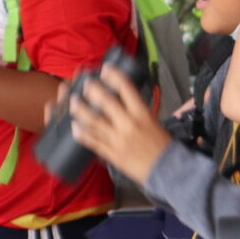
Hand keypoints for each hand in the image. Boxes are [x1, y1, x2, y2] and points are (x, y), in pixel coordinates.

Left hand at [64, 65, 173, 185]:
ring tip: (73, 102)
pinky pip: (94, 142)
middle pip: (107, 102)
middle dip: (93, 90)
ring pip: (95, 122)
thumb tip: (122, 100)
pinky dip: (83, 135)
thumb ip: (137, 111)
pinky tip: (74, 128)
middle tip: (85, 84)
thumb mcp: (153, 121)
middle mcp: (128, 124)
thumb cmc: (162, 144)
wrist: (167, 169)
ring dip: (81, 110)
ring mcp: (118, 140)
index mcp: (142, 114)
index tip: (106, 69)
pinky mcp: (112, 154)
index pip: (126, 88)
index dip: (114, 76)